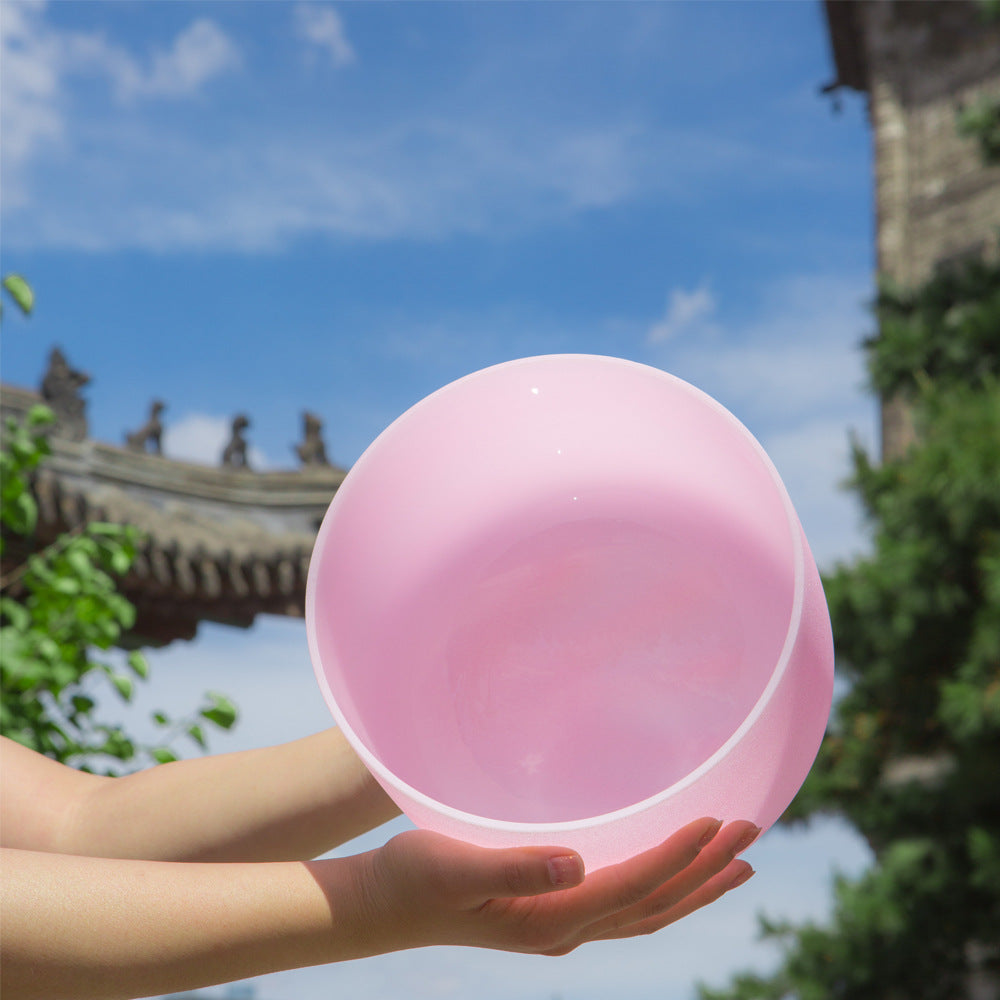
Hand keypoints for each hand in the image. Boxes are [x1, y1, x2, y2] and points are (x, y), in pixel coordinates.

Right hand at [349, 817, 757, 956]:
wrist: (386, 904)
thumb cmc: (412, 876)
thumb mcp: (453, 866)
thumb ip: (513, 866)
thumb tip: (577, 865)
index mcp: (547, 919)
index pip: (630, 889)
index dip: (675, 859)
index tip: (714, 824)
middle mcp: (566, 931)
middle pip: (654, 906)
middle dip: (705, 872)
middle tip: (751, 833)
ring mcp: (563, 927)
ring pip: (648, 912)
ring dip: (695, 885)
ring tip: (739, 862)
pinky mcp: (555, 913)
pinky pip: (628, 906)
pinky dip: (664, 889)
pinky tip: (675, 871)